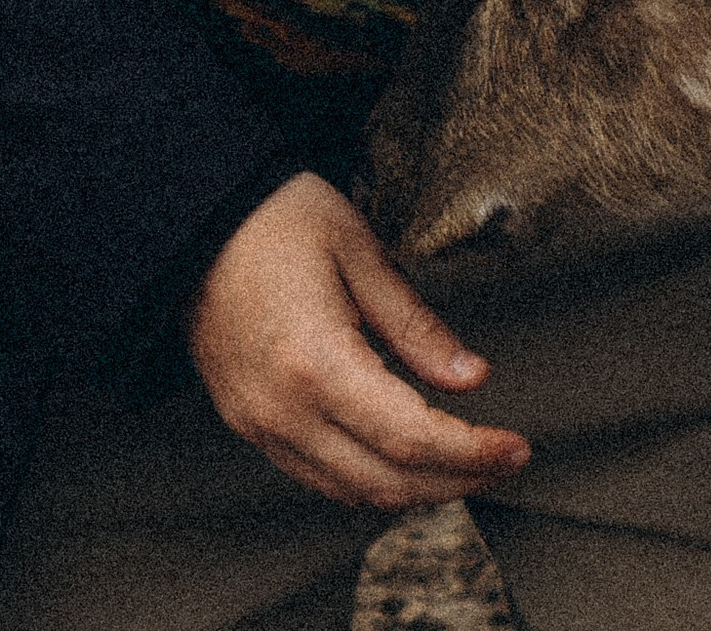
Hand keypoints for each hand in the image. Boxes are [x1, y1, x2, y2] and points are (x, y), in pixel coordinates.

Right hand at [187, 172, 531, 510]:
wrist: (194, 220)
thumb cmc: (277, 219)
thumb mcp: (360, 252)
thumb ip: (416, 325)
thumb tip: (472, 377)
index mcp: (317, 364)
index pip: (411, 438)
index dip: (472, 452)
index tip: (516, 447)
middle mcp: (285, 411)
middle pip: (387, 482)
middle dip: (456, 480)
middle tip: (504, 460)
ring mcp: (261, 426)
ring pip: (352, 493)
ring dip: (415, 490)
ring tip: (464, 464)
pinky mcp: (250, 424)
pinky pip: (317, 478)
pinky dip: (369, 481)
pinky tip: (402, 459)